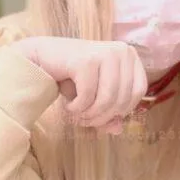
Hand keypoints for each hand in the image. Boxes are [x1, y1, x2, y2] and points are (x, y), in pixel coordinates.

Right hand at [15, 36, 147, 135]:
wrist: (41, 59)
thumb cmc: (72, 78)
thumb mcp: (96, 96)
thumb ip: (109, 113)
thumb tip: (118, 129)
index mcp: (129, 55)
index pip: (139, 91)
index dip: (122, 109)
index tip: (104, 115)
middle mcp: (121, 51)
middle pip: (122, 99)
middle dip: (102, 117)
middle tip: (84, 120)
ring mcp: (104, 53)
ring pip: (107, 100)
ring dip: (89, 115)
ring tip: (76, 115)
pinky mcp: (86, 60)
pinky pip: (87, 97)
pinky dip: (76, 109)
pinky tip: (68, 105)